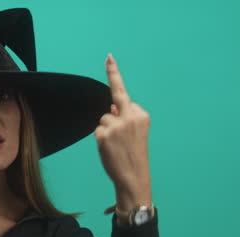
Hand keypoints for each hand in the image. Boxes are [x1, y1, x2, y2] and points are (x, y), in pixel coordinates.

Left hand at [95, 54, 152, 214]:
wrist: (133, 176)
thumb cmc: (133, 156)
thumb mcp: (135, 133)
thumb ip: (124, 118)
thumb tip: (110, 108)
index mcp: (141, 115)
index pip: (125, 96)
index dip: (114, 77)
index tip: (108, 58)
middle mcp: (131, 116)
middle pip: (117, 93)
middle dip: (112, 73)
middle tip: (108, 57)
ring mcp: (117, 124)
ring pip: (103, 118)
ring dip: (105, 130)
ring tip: (115, 145)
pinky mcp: (105, 133)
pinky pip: (97, 130)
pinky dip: (100, 140)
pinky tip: (109, 149)